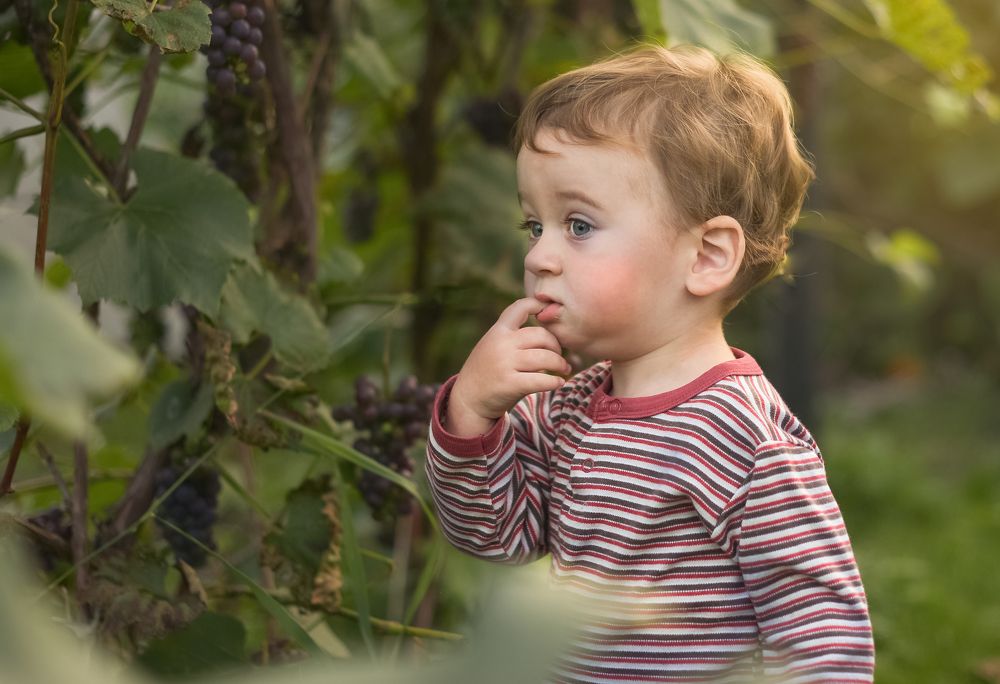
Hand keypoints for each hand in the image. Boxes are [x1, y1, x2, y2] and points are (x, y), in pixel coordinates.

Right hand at [446, 298, 570, 437]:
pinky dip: (554, 381)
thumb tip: (547, 329)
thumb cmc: (487, 372)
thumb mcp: (492, 346)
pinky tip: (558, 382)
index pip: (520, 307)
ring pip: (545, 357)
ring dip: (560, 363)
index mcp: (497, 331)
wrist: (468, 400)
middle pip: (541, 335)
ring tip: (564, 369)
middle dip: (556, 345)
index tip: (550, 312)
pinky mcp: (510, 384)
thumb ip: (512, 337)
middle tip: (560, 356)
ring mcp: (505, 364)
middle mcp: (501, 344)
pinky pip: (541, 380)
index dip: (538, 305)